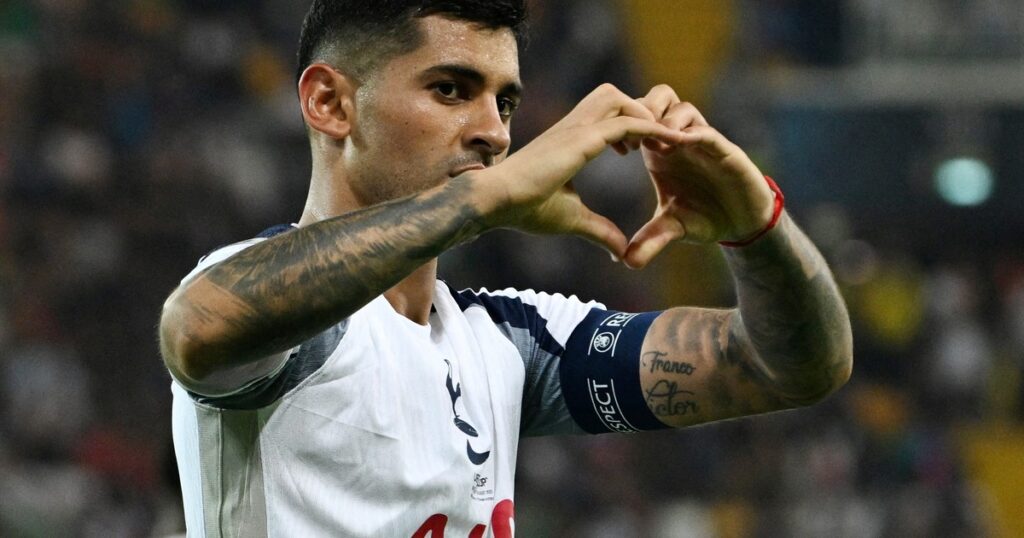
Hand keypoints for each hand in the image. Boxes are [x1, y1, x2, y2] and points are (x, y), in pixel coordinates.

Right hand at [478, 84, 686, 258]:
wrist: (496, 201)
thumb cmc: (524, 208)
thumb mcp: (572, 219)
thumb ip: (599, 230)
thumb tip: (621, 251)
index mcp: (568, 140)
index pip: (603, 115)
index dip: (626, 126)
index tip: (639, 151)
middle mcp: (572, 126)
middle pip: (612, 95)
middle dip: (636, 110)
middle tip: (650, 143)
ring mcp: (576, 129)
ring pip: (619, 99)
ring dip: (644, 114)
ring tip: (659, 141)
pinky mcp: (581, 139)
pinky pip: (625, 123)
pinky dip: (651, 129)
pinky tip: (668, 143)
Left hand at [623, 85, 775, 268]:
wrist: (744, 222)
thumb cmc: (706, 217)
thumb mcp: (673, 229)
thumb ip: (650, 240)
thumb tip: (625, 262)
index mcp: (661, 151)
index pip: (640, 118)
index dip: (625, 125)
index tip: (614, 146)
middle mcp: (681, 140)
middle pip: (658, 98)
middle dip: (643, 110)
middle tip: (633, 136)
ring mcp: (704, 141)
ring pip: (682, 108)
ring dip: (666, 120)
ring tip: (655, 142)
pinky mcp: (725, 150)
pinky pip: (708, 132)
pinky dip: (693, 134)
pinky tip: (681, 145)